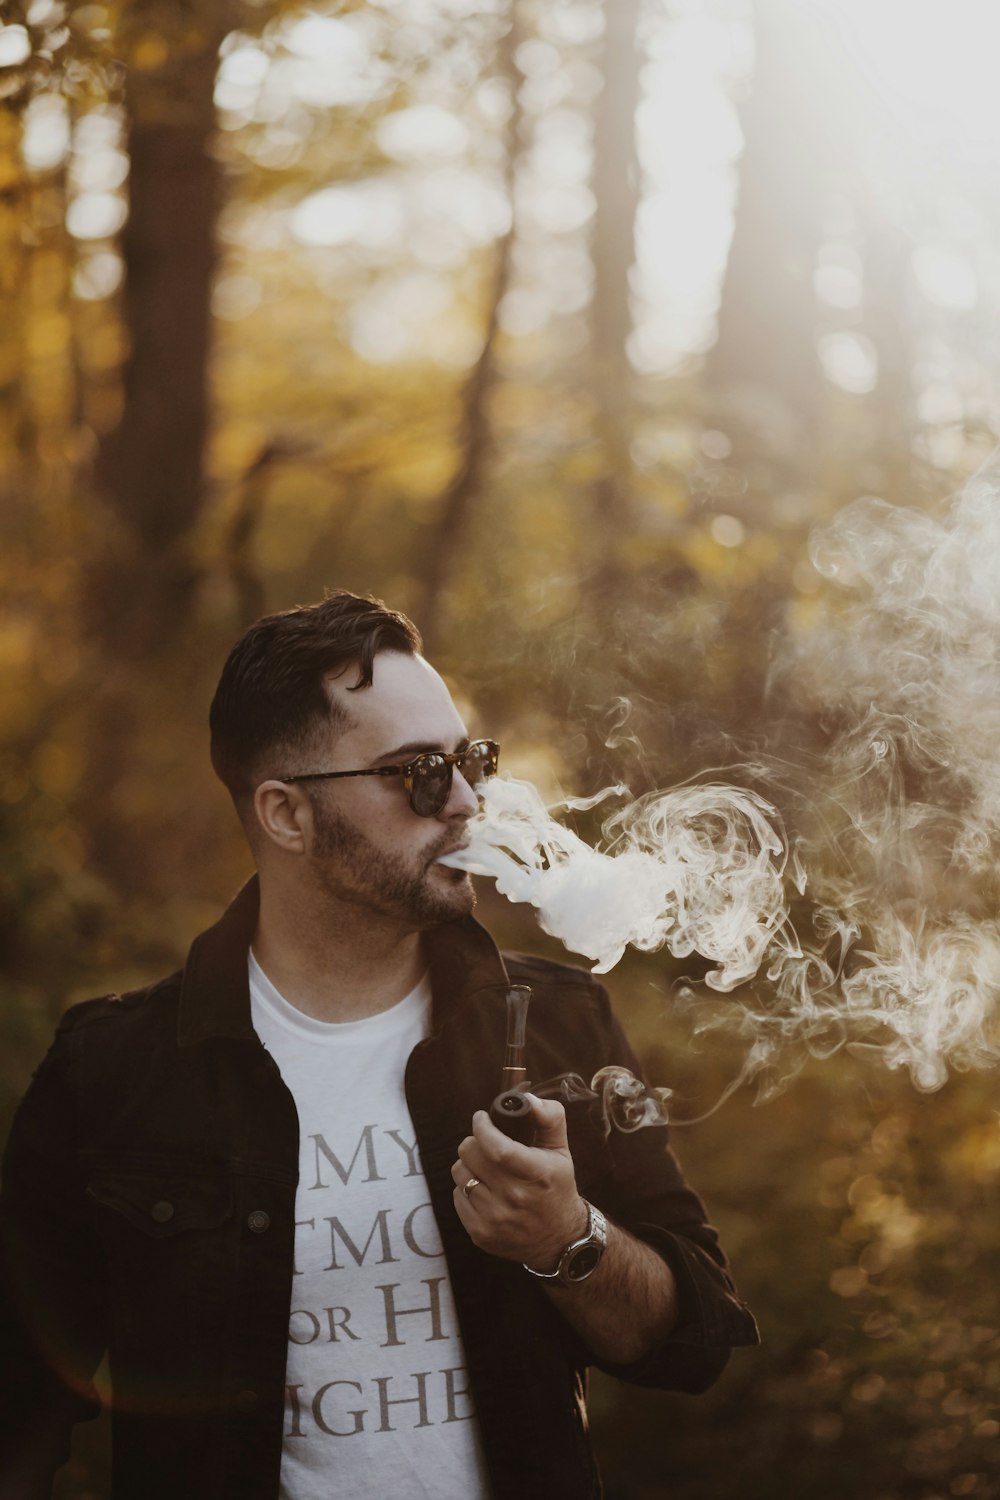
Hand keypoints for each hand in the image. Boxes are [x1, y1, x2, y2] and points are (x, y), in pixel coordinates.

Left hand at [450, 1095, 589, 1269]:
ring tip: (484, 1167)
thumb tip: (527, 1098)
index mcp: (538, 1174)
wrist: (558, 1239)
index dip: (482, 1128)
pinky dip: (466, 1188)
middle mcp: (516, 1198)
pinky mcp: (480, 1233)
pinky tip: (484, 1189)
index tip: (481, 1118)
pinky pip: (457, 1196)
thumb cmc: (556, 1187)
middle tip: (484, 1144)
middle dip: (474, 1142)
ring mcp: (496, 1218)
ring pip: (460, 1174)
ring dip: (468, 1165)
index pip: (498, 1148)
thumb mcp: (561, 1151)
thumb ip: (549, 1118)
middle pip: (471, 1155)